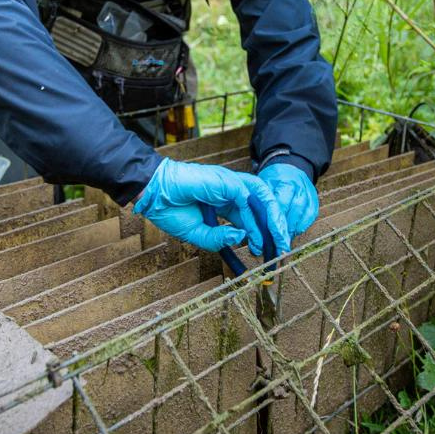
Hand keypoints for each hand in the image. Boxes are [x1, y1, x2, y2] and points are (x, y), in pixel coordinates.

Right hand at [134, 159, 283, 252]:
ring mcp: (229, 184)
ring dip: (273, 219)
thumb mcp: (198, 234)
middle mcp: (231, 192)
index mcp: (225, 203)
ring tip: (279, 241)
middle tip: (281, 250)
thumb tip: (241, 239)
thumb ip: (219, 239)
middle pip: (262, 207)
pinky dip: (254, 217)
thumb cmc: (171, 211)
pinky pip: (246, 198)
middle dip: (274, 228)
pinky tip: (255, 235)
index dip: (263, 234)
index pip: (252, 217)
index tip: (269, 253)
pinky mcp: (224, 180)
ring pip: (261, 198)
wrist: (153, 196)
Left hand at [259, 163, 318, 239]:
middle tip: (277, 242)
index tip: (270, 235)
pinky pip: (310, 216)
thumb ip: (259, 202)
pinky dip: (302, 226)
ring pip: (304, 215)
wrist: (288, 167)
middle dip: (285, 228)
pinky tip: (293, 232)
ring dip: (293, 229)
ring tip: (283, 240)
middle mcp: (299, 187)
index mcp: (284, 181)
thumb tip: (251, 227)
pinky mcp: (314, 200)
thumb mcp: (262, 184)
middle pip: (294, 211)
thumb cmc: (272, 179)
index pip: (281, 204)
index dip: (275, 221)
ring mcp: (309, 193)